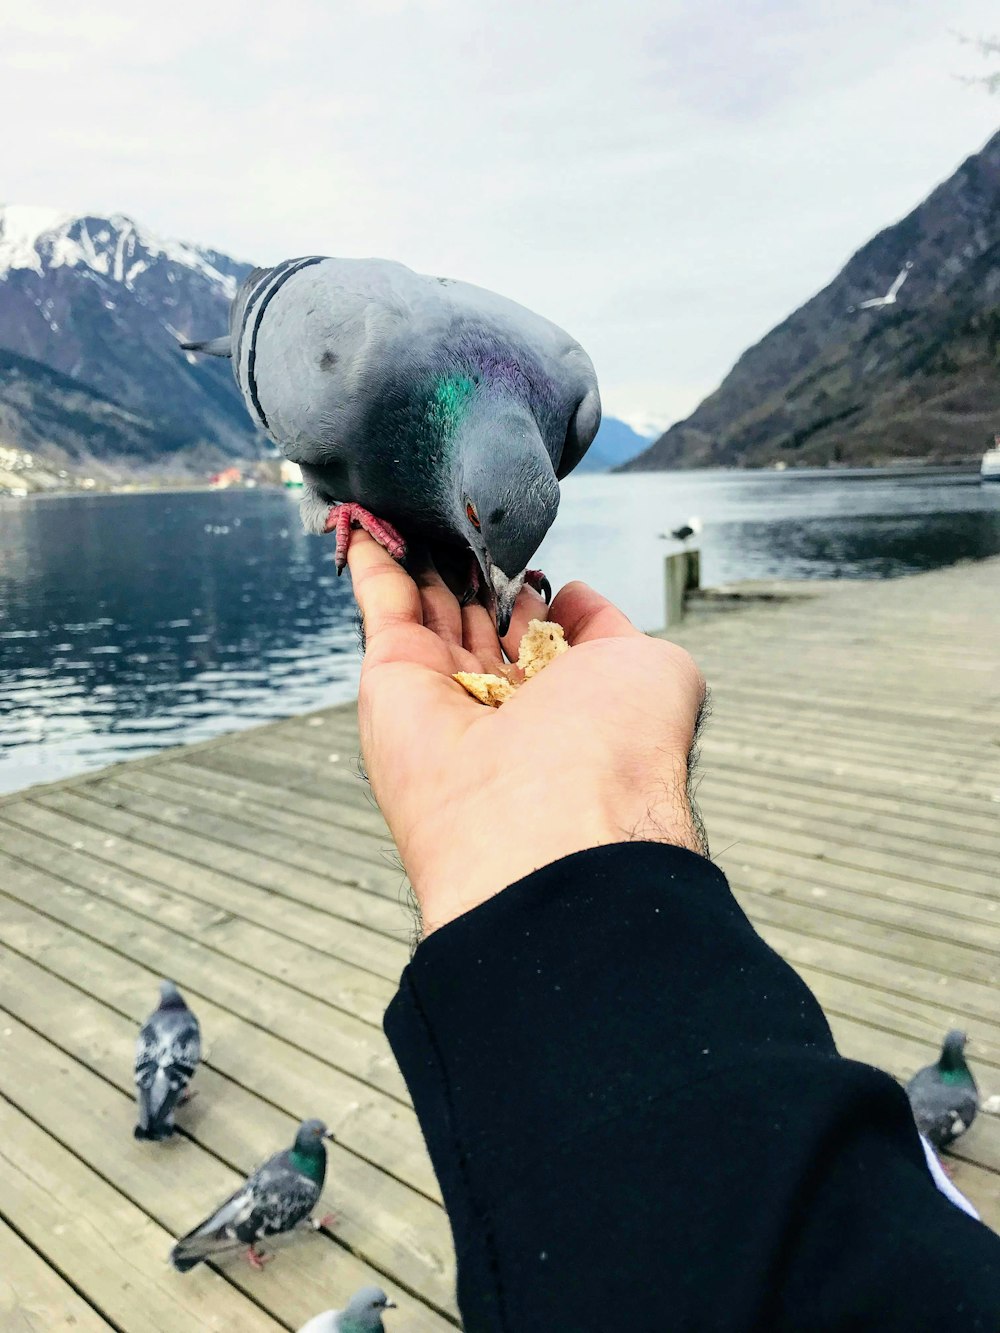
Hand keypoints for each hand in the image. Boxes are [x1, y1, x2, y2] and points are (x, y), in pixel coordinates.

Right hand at [347, 533, 706, 934]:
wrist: (549, 822)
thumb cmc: (619, 748)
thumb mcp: (656, 669)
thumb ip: (612, 627)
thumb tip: (571, 595)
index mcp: (564, 706)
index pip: (540, 638)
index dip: (530, 593)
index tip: (520, 549)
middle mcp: (501, 703)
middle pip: (478, 620)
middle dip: (471, 569)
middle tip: (462, 513)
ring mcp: (442, 689)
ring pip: (428, 605)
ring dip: (423, 553)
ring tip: (417, 495)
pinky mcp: (390, 676)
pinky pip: (381, 601)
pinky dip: (375, 556)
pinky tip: (371, 515)